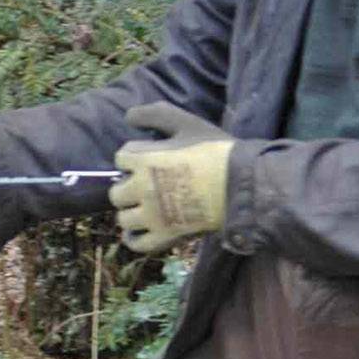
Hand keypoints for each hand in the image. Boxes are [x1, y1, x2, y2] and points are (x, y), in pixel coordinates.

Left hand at [110, 102, 236, 254]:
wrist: (240, 183)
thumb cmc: (215, 150)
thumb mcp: (186, 123)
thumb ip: (155, 114)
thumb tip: (128, 117)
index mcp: (143, 160)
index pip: (121, 158)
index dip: (133, 157)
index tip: (149, 158)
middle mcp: (142, 189)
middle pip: (117, 192)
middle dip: (129, 187)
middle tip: (148, 185)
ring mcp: (152, 216)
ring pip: (123, 219)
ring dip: (131, 212)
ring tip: (146, 207)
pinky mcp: (166, 236)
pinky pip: (137, 243)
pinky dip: (134, 239)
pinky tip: (139, 231)